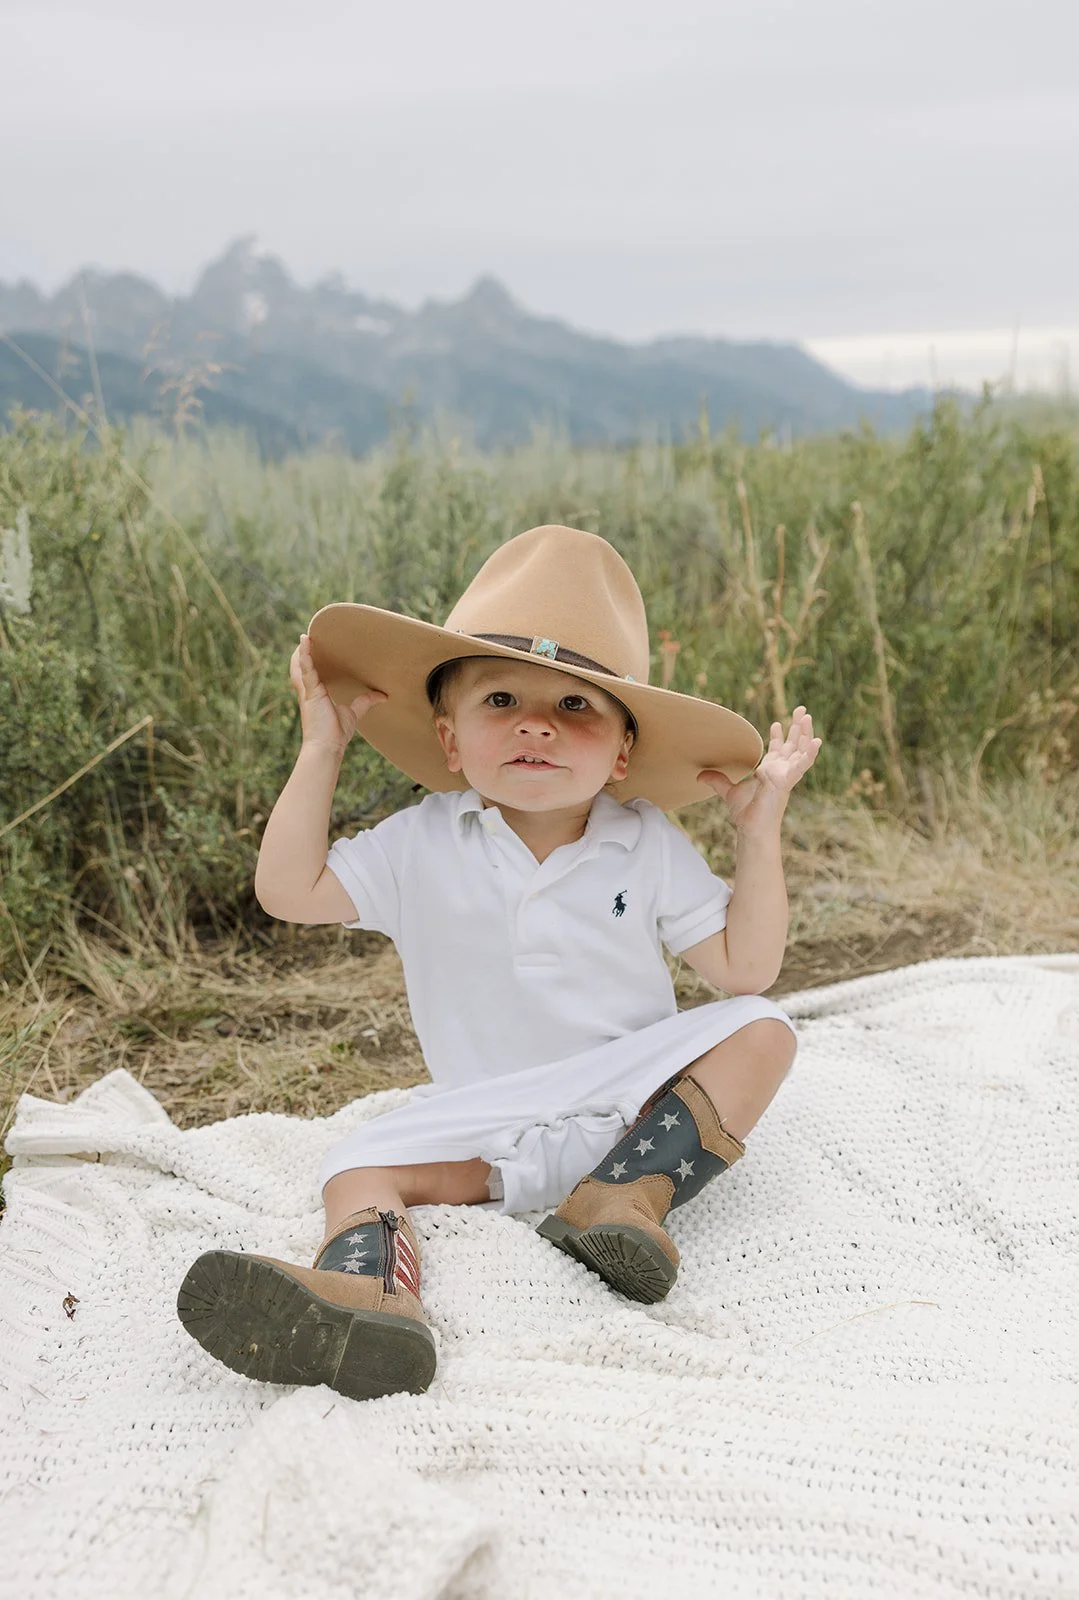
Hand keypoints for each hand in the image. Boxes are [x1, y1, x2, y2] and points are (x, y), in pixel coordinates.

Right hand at [289, 633, 386, 752]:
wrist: (327, 747)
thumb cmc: (336, 734)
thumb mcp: (354, 714)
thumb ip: (365, 702)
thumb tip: (383, 696)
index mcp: (316, 695)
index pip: (311, 674)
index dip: (309, 662)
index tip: (314, 649)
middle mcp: (309, 692)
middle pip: (301, 668)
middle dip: (302, 654)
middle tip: (308, 638)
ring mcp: (308, 691)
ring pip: (300, 666)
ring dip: (301, 651)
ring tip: (305, 636)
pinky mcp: (310, 692)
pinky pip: (306, 669)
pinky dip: (304, 655)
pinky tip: (305, 642)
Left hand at [700, 706, 821, 833]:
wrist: (751, 828)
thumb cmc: (745, 813)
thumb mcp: (728, 791)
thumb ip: (717, 781)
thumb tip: (699, 775)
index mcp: (770, 771)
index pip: (777, 750)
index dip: (778, 736)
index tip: (777, 723)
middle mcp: (780, 771)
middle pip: (792, 745)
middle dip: (797, 727)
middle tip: (801, 709)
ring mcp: (786, 775)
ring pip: (800, 750)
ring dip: (805, 733)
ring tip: (806, 716)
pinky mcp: (787, 781)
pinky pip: (802, 765)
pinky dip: (809, 753)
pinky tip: (816, 741)